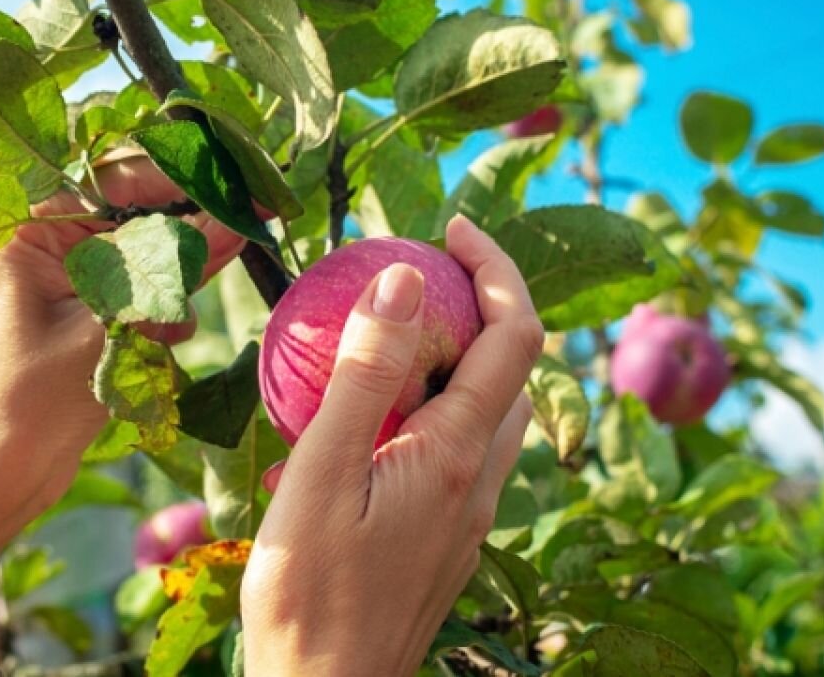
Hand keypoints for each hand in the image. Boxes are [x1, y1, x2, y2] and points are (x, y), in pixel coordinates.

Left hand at [0, 156, 244, 615]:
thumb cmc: (32, 400)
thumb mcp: (111, 327)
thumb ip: (174, 270)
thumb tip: (236, 222)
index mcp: (30, 228)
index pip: (122, 181)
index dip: (190, 184)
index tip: (249, 193)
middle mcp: (44, 243)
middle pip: (138, 217)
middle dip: (183, 246)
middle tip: (238, 249)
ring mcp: (62, 280)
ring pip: (145, 259)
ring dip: (169, 292)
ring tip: (165, 341)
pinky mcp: (80, 315)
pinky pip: (136, 295)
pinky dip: (154, 319)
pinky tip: (156, 352)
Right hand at [240, 215, 542, 676]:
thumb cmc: (309, 594)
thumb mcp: (320, 474)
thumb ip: (362, 375)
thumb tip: (403, 280)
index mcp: (457, 454)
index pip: (514, 335)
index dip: (497, 268)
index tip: (451, 229)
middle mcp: (481, 480)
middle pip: (512, 369)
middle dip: (483, 306)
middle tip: (415, 278)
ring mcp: (469, 514)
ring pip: (492, 413)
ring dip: (462, 359)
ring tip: (391, 340)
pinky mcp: (450, 538)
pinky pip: (462, 451)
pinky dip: (437, 408)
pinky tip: (371, 423)